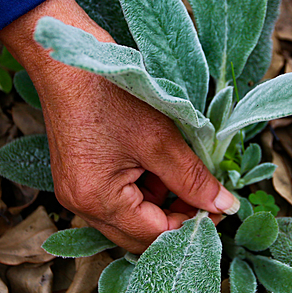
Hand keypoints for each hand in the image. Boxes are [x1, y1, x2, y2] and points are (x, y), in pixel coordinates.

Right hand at [0, 0, 239, 253]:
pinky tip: (162, 163)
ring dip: (162, 202)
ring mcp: (77, 191)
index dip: (192, 225)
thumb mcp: (160, 137)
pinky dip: (144, 188)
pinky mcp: (79, 175)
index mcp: (97, 200)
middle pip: (139, 235)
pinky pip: (118, 197)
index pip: (154, 235)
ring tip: (186, 172)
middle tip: (210, 197)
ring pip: (131, 217)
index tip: (222, 208)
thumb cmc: (110, 92)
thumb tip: (225, 206)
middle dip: (176, 219)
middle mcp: (81, 204)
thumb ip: (194, 178)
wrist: (66, 57)